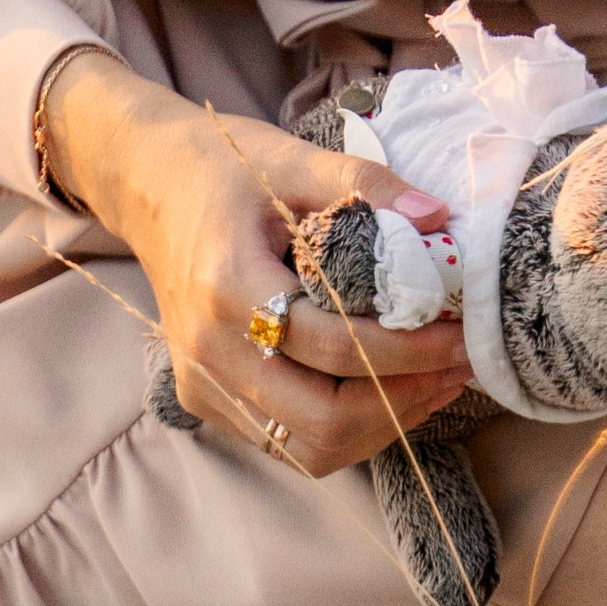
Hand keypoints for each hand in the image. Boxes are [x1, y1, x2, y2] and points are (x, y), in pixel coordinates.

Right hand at [40, 52, 471, 476]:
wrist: (148, 183)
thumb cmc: (221, 164)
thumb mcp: (291, 159)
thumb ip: (364, 186)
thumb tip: (439, 220)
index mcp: (227, 285)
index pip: (332, 345)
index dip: (408, 348)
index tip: (459, 332)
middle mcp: (208, 350)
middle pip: (321, 417)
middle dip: (402, 400)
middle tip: (458, 366)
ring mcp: (202, 382)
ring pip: (306, 446)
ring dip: (380, 427)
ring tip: (435, 385)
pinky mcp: (204, 398)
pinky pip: (284, 440)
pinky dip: (343, 430)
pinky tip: (387, 394)